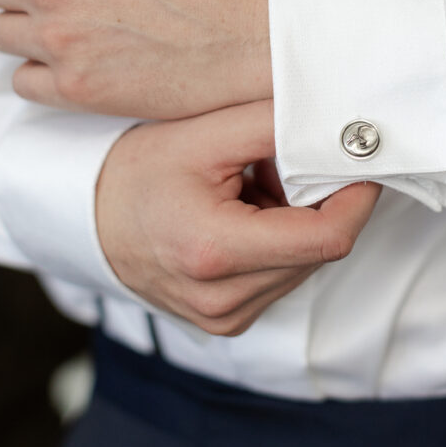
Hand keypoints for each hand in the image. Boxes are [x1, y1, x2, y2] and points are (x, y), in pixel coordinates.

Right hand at [96, 100, 380, 334]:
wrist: (86, 219)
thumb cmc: (136, 174)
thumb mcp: (202, 135)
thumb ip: (273, 126)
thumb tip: (337, 124)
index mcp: (216, 251)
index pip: (327, 238)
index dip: (356, 198)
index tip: (360, 163)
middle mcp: (223, 299)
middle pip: (318, 250)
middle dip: (319, 202)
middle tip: (285, 162)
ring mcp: (225, 317)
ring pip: (304, 264)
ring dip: (298, 223)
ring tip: (254, 187)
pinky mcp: (227, 322)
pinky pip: (282, 278)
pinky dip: (280, 243)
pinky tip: (245, 215)